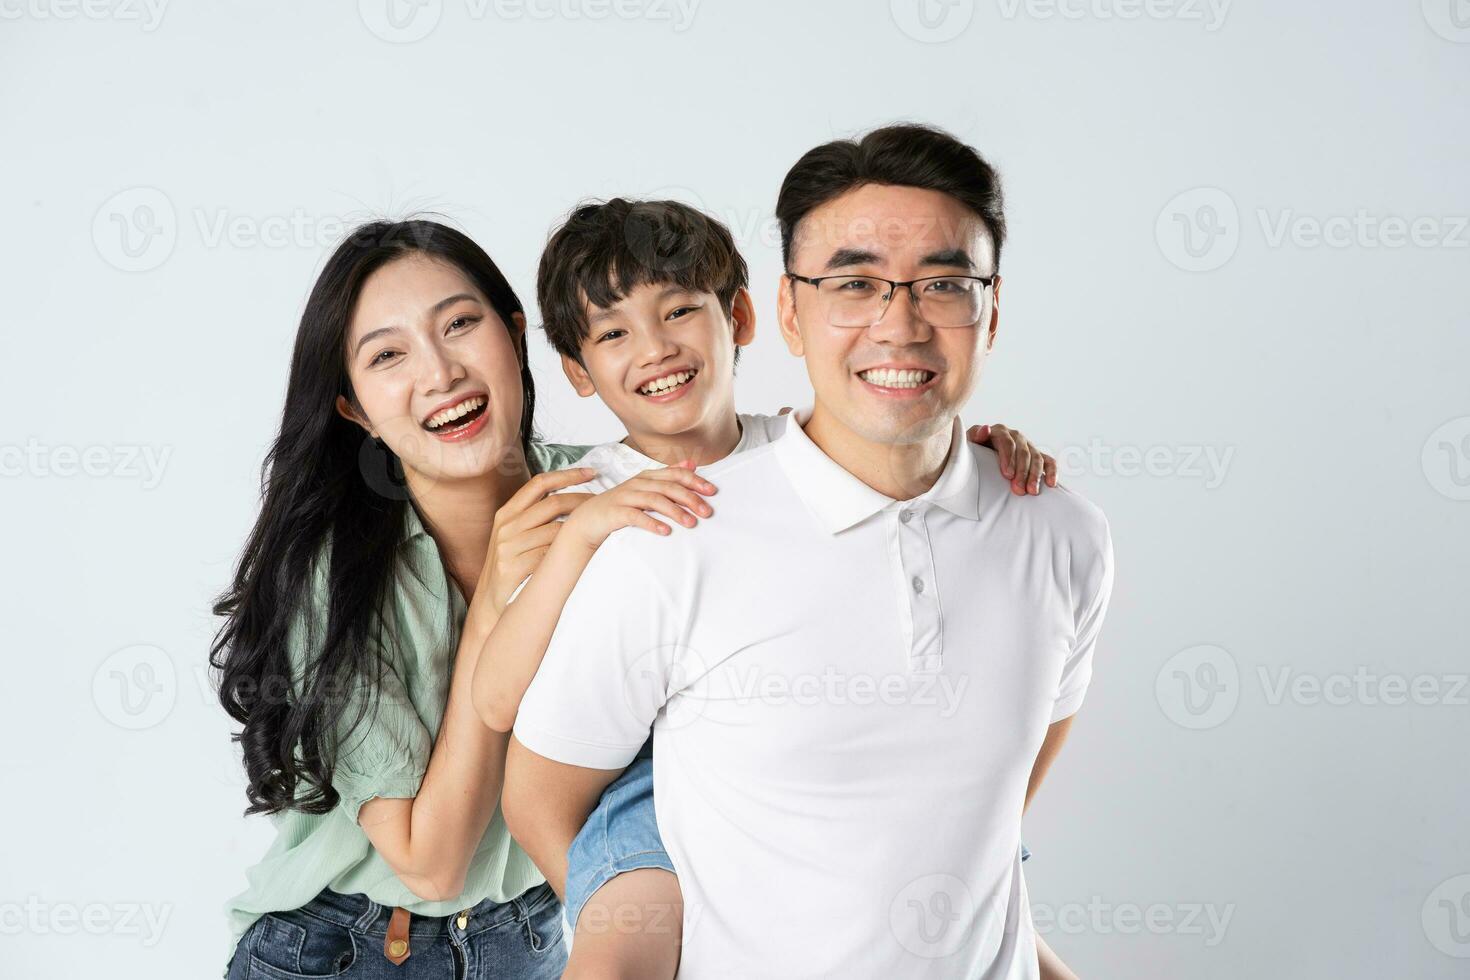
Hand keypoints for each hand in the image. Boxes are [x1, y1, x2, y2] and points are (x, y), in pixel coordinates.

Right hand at [478, 467, 597, 614]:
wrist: (491, 606)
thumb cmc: (511, 569)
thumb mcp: (515, 538)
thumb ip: (534, 519)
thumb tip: (570, 499)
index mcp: (506, 513)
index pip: (539, 483)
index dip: (567, 475)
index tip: (591, 472)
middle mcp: (506, 526)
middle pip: (552, 503)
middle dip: (583, 501)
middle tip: (603, 505)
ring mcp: (508, 547)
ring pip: (556, 530)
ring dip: (580, 531)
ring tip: (597, 531)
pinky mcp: (512, 568)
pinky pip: (550, 555)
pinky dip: (567, 555)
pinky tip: (579, 557)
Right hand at [562, 461, 717, 550]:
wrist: (588, 520)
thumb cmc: (621, 506)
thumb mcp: (645, 488)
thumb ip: (667, 476)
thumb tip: (691, 464)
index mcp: (647, 477)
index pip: (675, 474)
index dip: (695, 481)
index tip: (712, 491)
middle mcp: (637, 484)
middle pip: (668, 487)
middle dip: (690, 498)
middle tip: (707, 512)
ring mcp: (625, 497)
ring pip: (654, 500)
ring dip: (675, 511)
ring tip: (691, 523)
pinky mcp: (615, 513)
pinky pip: (636, 517)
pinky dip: (652, 523)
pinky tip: (665, 531)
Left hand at [967, 423, 1057, 495]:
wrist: (978, 456)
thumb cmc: (972, 452)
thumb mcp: (969, 444)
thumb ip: (975, 436)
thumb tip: (985, 429)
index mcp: (999, 431)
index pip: (1007, 442)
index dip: (1008, 458)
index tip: (1007, 475)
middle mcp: (1015, 436)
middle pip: (1023, 452)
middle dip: (1022, 471)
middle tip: (1019, 489)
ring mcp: (1027, 445)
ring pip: (1037, 457)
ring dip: (1036, 475)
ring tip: (1032, 491)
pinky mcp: (1036, 455)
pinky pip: (1048, 461)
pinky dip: (1051, 472)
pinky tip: (1051, 484)